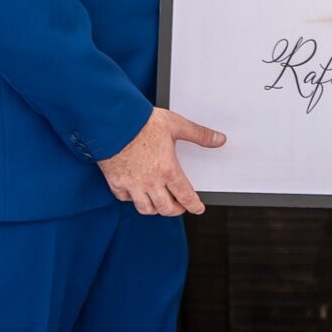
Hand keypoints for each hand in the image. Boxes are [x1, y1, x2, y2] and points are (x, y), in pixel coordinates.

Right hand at [98, 106, 223, 216]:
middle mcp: (150, 182)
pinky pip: (125, 198)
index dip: (194, 206)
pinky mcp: (116, 182)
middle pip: (166, 208)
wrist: (113, 121)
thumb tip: (218, 140)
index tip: (198, 208)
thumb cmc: (142, 122)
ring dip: (155, 208)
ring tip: (160, 202)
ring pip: (146, 208)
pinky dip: (133, 198)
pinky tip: (137, 192)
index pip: (185, 196)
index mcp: (167, 170)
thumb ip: (199, 135)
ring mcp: (132, 184)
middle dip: (176, 210)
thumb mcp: (176, 125)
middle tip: (180, 206)